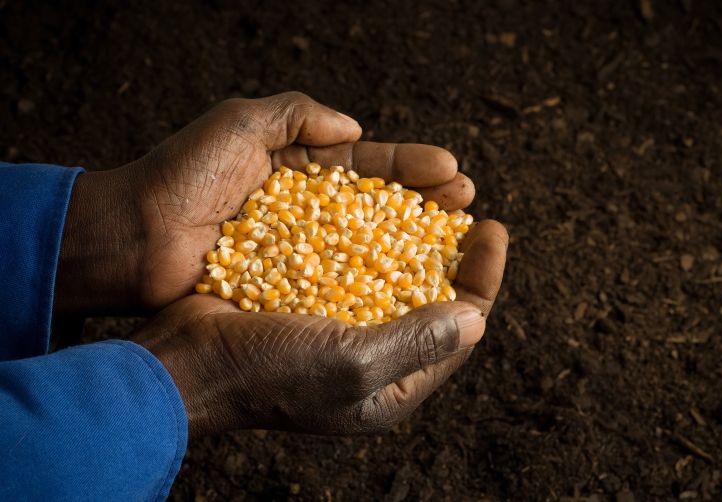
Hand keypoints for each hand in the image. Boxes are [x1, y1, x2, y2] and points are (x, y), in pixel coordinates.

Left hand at [54, 92, 474, 313]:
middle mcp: (305, 209)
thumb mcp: (238, 123)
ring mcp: (298, 250)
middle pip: (378, 205)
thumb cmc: (182, 175)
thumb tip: (354, 129)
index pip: (368, 164)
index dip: (410, 167)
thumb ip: (296, 114)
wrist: (132, 239)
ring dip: (410, 244)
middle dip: (423, 202)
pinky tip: (409, 286)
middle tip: (467, 203)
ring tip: (454, 242)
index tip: (451, 171)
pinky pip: (336, 283)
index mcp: (297, 166)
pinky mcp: (285, 286)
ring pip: (365, 246)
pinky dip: (372, 283)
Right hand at [133, 219, 507, 437]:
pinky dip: (369, 236)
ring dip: (414, 237)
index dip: (482, 279)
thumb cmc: (268, 372)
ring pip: (393, 277)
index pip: (458, 331)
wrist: (185, 360)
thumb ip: (417, 342)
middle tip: (466, 207)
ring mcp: (340, 329)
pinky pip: (354, 264)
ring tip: (429, 196)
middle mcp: (371, 359)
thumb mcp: (351, 363)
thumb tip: (476, 318)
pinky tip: (377, 205)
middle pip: (430, 300)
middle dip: (453, 253)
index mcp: (390, 387)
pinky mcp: (311, 302)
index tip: (493, 229)